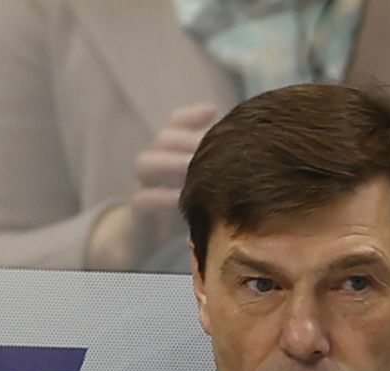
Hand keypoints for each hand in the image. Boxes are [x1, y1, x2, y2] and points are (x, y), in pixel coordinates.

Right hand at [87, 103, 218, 270]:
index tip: (213, 110)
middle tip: (207, 144)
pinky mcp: (137, 212)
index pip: (176, 123)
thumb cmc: (183, 210)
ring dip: (170, 162)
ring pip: (146, 163)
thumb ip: (217, 169)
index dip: (191, 115)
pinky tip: (179, 199)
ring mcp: (142, 187)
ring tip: (191, 166)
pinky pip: (143, 198)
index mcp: (171, 153)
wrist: (146, 241)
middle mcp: (154, 164)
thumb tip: (252, 154)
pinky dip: (161, 197)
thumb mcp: (202, 187)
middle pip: (164, 139)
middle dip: (185, 138)